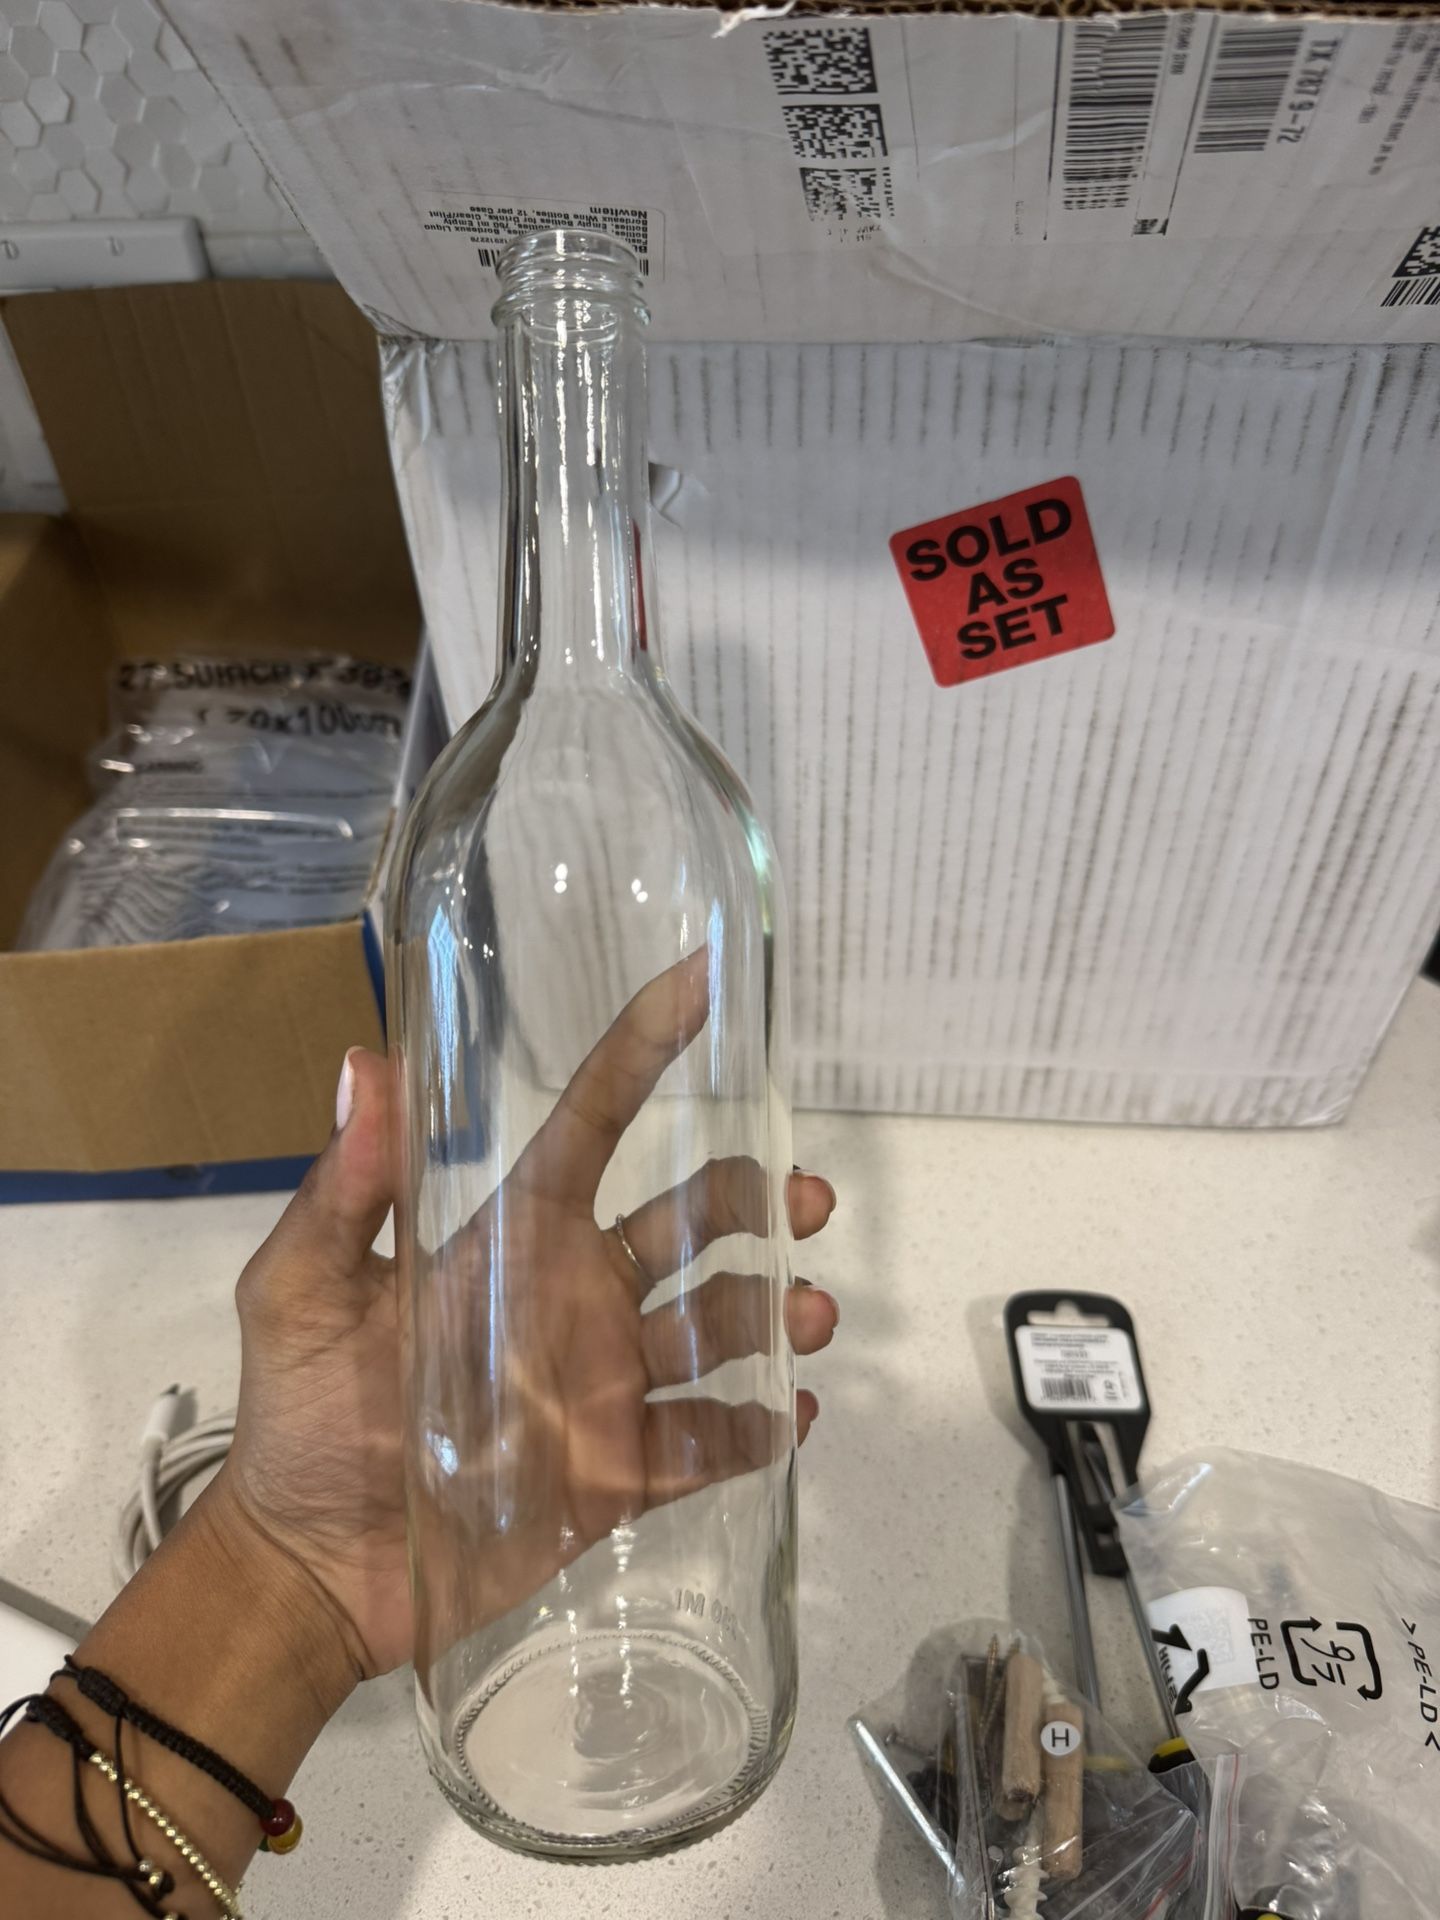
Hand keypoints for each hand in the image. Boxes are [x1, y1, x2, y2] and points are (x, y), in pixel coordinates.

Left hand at [209, 957, 838, 1681]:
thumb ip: (343, 1192)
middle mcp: (578, 1295)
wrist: (311, 1570)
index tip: (708, 980)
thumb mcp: (300, 1290)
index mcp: (516, 1237)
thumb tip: (365, 1061)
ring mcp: (608, 1384)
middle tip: (806, 1202)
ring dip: (777, 1312)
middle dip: (757, 1200)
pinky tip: (794, 1413)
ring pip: (721, 1326)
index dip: (647, 1050)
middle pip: (693, 1220)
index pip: (596, 1123)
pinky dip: (764, 1425)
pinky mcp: (621, 1474)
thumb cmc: (302, 1417)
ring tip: (811, 1317)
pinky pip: (712, 1441)